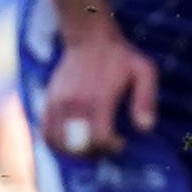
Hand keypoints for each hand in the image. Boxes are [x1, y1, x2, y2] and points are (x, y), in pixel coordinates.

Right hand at [36, 25, 158, 158]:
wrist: (89, 37)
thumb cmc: (120, 57)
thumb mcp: (144, 71)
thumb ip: (146, 100)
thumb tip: (145, 129)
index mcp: (99, 98)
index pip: (100, 139)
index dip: (111, 148)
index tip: (120, 142)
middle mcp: (75, 103)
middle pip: (78, 146)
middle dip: (94, 153)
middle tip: (106, 145)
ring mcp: (58, 103)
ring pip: (58, 144)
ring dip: (74, 152)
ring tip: (88, 144)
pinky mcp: (48, 101)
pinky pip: (45, 132)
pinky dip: (56, 143)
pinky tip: (72, 140)